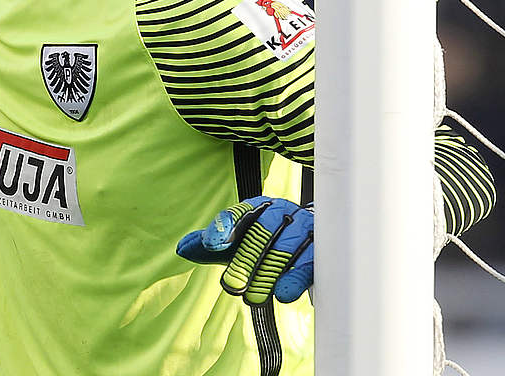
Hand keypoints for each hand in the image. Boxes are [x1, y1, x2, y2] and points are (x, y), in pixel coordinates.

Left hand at [175, 196, 313, 305]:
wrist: (308, 240)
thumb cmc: (262, 241)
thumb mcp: (234, 243)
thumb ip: (208, 244)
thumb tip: (182, 248)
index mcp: (256, 207)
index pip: (238, 213)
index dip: (224, 227)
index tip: (211, 245)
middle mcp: (280, 212)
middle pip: (261, 233)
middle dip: (245, 260)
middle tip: (231, 285)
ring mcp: (304, 228)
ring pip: (285, 248)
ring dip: (267, 273)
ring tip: (251, 297)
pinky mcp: (323, 250)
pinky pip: (311, 263)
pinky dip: (296, 279)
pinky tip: (283, 294)